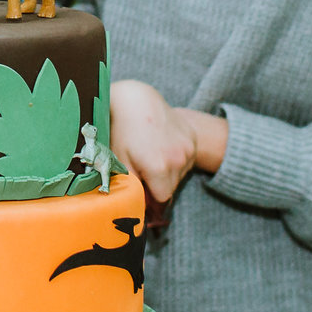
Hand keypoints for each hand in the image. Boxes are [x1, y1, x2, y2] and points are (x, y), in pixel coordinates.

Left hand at [110, 79, 198, 212]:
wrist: (136, 100)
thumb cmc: (122, 131)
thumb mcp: (119, 161)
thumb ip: (130, 187)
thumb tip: (137, 211)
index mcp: (159, 168)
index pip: (161, 199)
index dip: (150, 198)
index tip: (141, 189)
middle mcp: (178, 160)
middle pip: (171, 188)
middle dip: (157, 185)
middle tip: (142, 168)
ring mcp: (188, 149)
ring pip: (179, 174)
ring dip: (167, 172)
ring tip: (150, 153)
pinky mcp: (192, 139)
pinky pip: (186, 160)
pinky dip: (175, 158)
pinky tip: (160, 146)